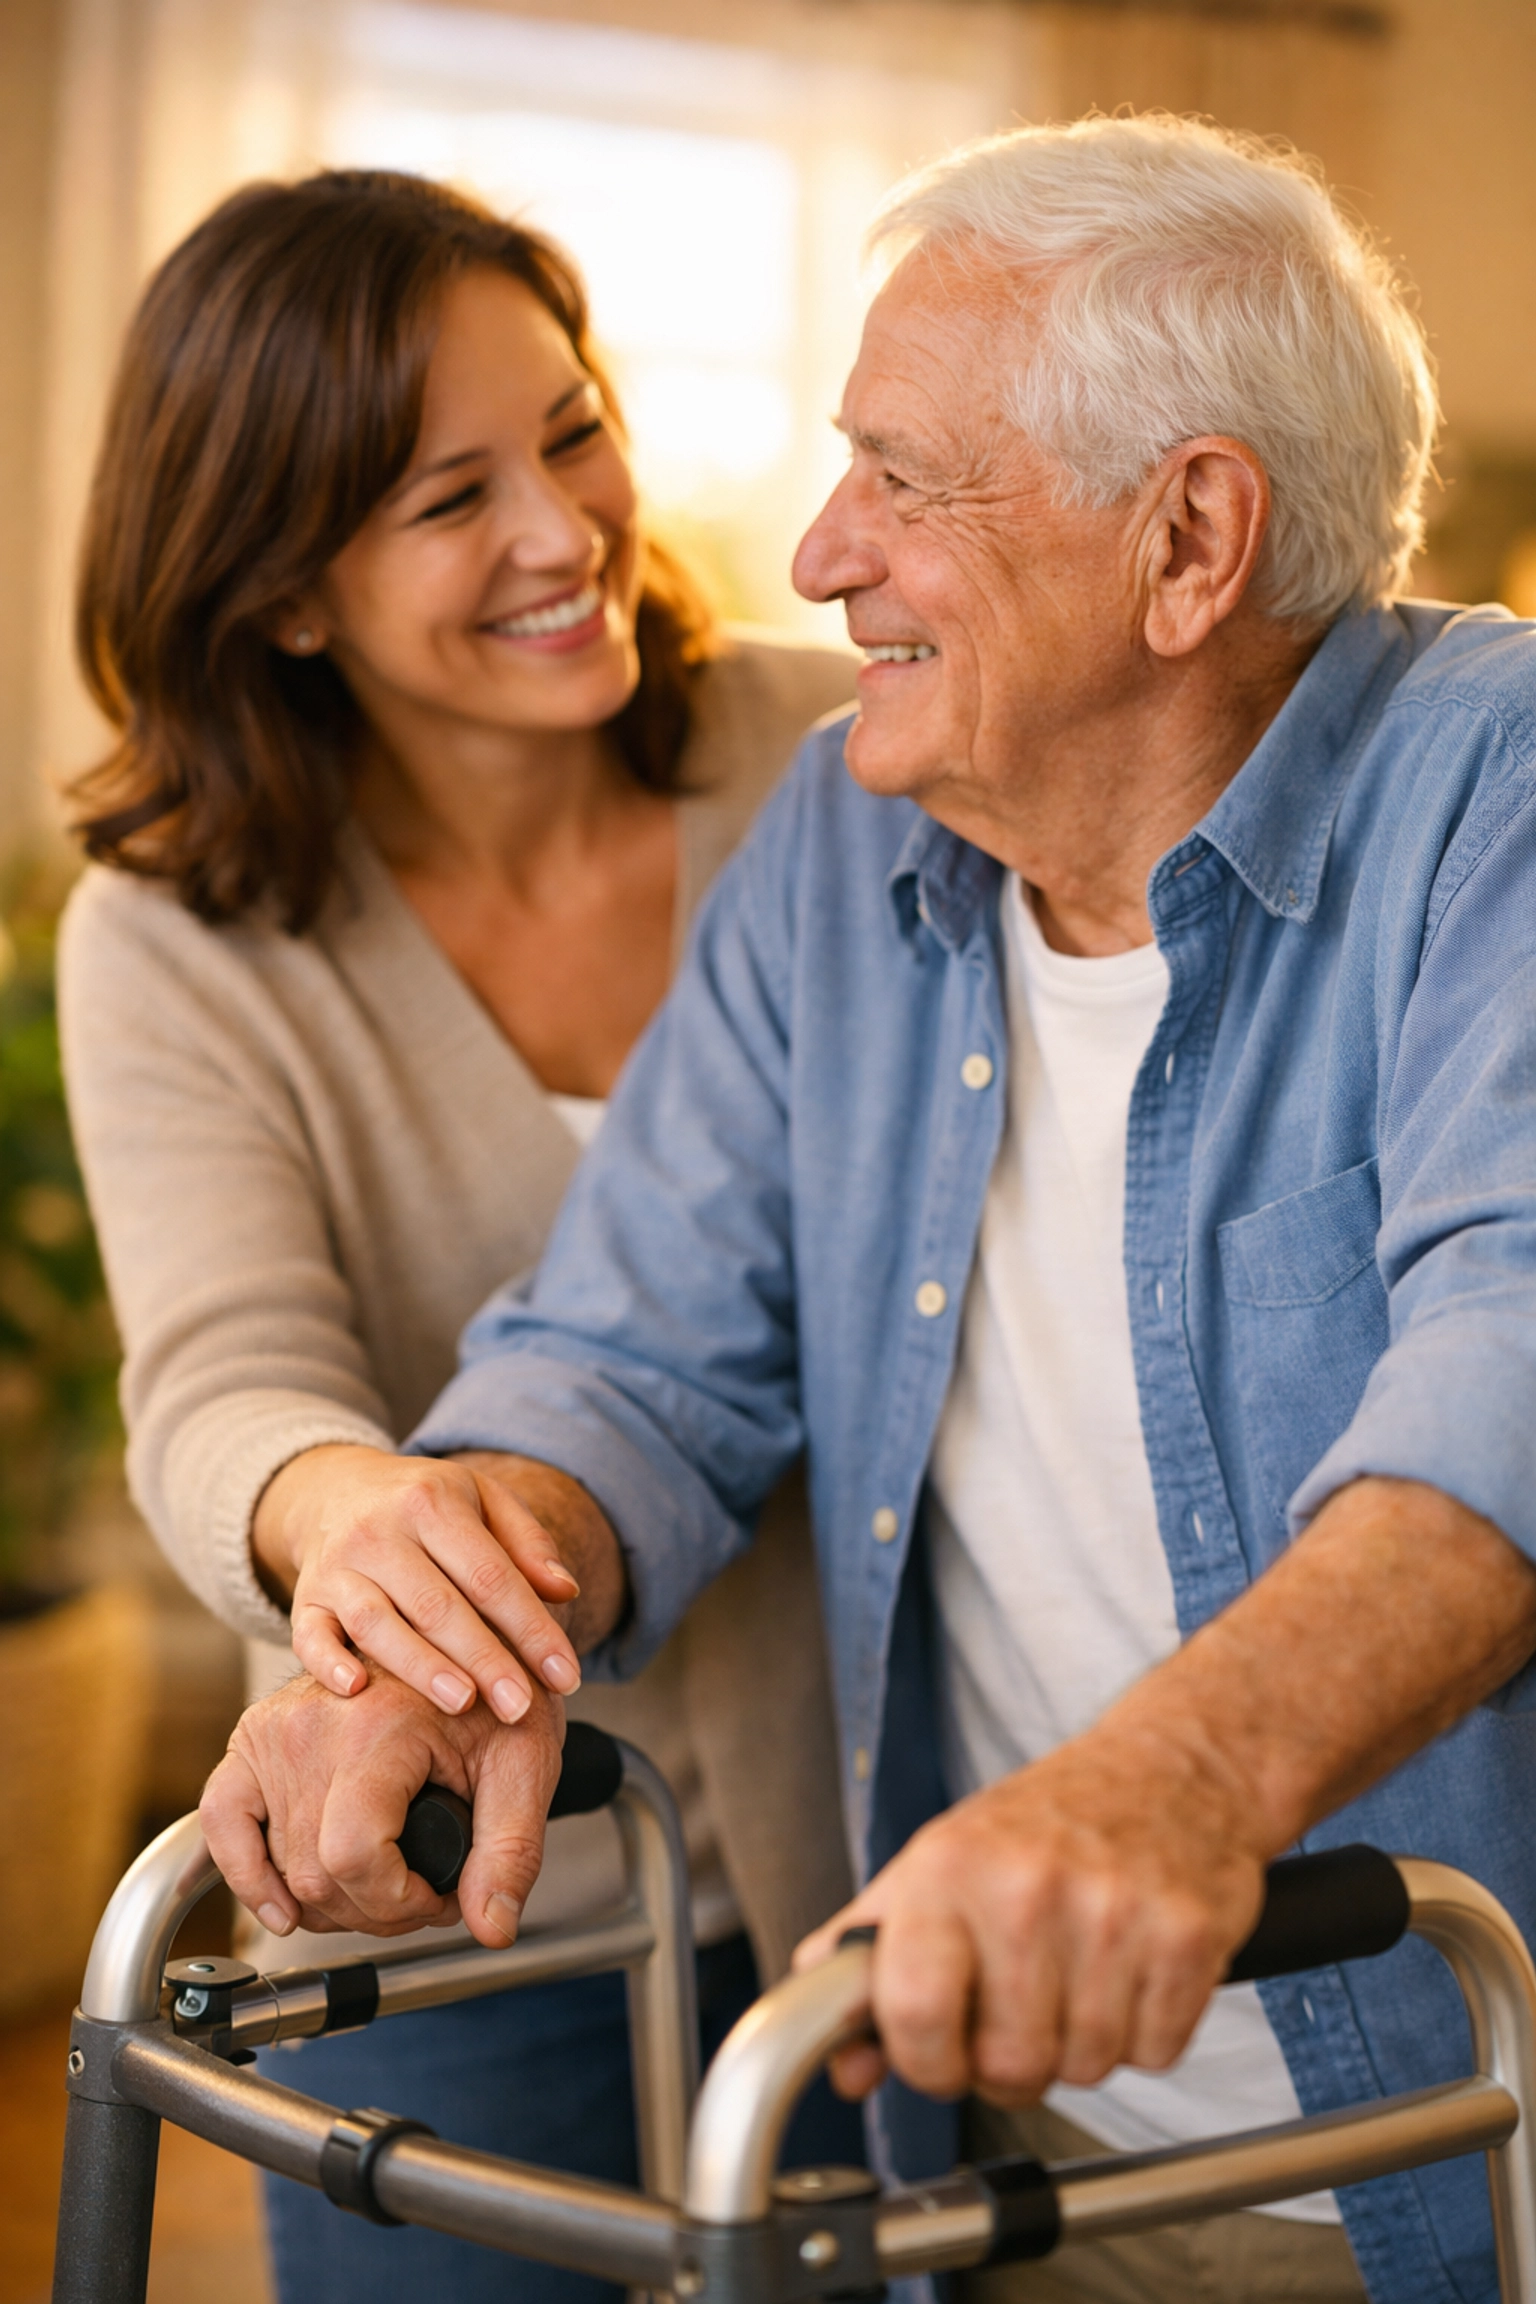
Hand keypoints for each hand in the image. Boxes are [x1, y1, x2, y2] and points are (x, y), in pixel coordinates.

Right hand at [201, 1667, 563, 1946]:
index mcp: (379, 1725)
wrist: (467, 1630)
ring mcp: (277, 1728)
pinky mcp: (256, 1735)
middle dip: (376, 1909)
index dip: (399, 1902)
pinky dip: (246, 1870)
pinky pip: (222, 1817)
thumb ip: (512, 1850)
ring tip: (385, 1882)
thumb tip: (491, 1927)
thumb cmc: (498, 1693)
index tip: (438, 1896)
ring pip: (279, 1866)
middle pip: (316, 1873)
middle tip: (424, 1892)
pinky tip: (281, 1904)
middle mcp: (314, 1724)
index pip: (353, 1856)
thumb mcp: (526, 1765)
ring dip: (330, 1902)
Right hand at [253, 1444, 583, 1723]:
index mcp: (431, 1503)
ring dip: (420, 1667)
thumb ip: (527, 1543)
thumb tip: (566, 1592)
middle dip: (484, 1659)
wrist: (335, 1489)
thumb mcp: (483, 1499)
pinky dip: (329, 1663)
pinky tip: (358, 1690)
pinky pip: (308, 1636)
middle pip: (436, 1604)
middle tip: (521, 1706)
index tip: (565, 1674)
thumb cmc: (426, 1506)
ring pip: (376, 1623)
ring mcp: (336, 1567)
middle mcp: (377, 1532)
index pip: (489, 1573)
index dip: (530, 1626)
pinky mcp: (305, 1599)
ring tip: (464, 1704)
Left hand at [795, 1713, 1266, 2107]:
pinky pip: (1155, 2054)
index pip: (913, 2014)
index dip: (926, 2062)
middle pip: (1010, 2065)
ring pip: (1086, 2069)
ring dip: (1083, 2044)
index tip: (941, 2049)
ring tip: (1082, 1973)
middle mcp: (1027, 1884)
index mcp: (948, 1865)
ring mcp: (1113, 1910)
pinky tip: (1134, 1969)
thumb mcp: (935, 1867)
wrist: (1170, 1766)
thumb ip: (871, 1966)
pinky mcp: (1187, 1937)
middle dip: (1014, 2061)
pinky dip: (1145, 2032)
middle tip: (1024, 2004)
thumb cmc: (1045, 1825)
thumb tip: (847, 2068)